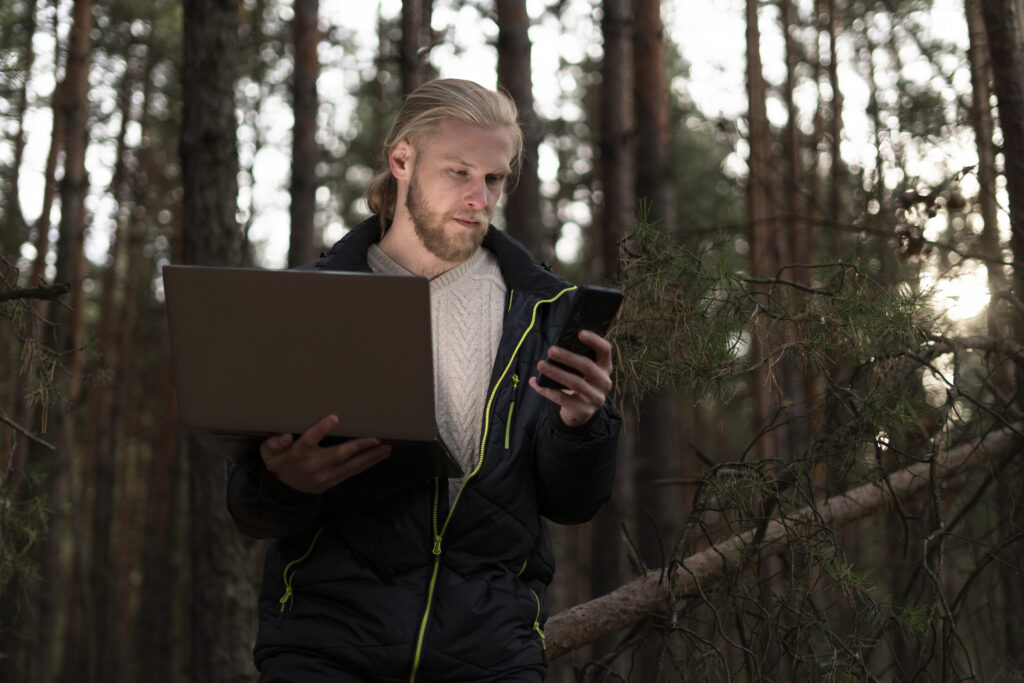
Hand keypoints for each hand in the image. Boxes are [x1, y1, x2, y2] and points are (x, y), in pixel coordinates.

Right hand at [260, 414, 391, 493]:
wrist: (283, 494)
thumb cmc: (278, 464)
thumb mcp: (268, 453)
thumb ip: (273, 443)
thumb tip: (283, 436)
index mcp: (298, 454)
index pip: (309, 441)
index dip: (321, 430)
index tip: (334, 418)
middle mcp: (314, 465)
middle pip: (339, 455)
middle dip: (359, 446)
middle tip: (377, 437)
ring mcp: (326, 475)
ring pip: (352, 465)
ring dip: (371, 456)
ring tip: (387, 446)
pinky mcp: (334, 480)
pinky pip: (354, 472)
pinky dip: (369, 463)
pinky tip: (381, 455)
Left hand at [529, 330, 612, 427]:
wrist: (581, 411)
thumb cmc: (579, 381)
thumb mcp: (583, 371)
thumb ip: (577, 358)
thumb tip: (556, 347)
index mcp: (605, 367)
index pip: (605, 350)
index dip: (594, 340)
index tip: (580, 333)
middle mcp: (604, 382)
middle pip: (587, 366)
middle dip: (568, 357)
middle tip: (551, 350)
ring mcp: (596, 398)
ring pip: (575, 383)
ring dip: (555, 372)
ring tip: (540, 365)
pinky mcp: (584, 411)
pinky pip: (562, 398)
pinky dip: (546, 390)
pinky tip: (534, 382)